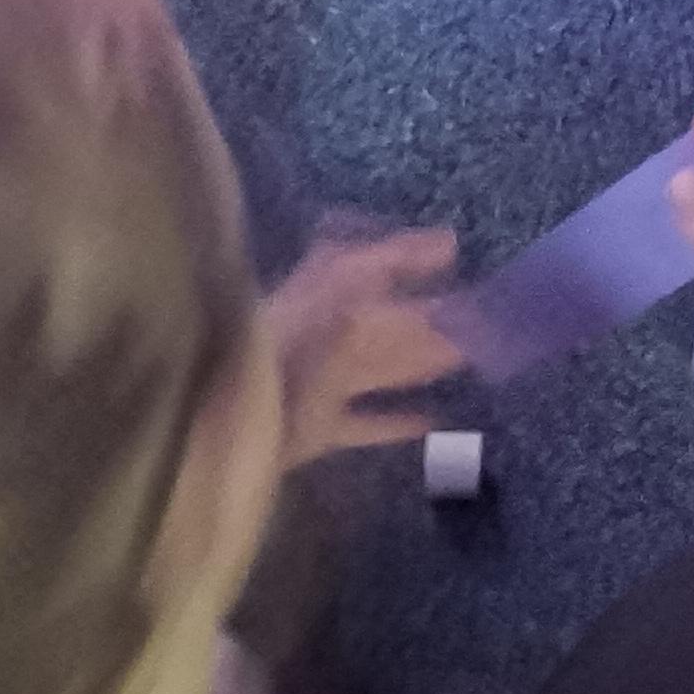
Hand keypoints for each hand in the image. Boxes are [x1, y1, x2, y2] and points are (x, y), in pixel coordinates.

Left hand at [265, 226, 463, 467]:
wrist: (214, 449)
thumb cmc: (269, 372)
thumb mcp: (324, 319)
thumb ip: (379, 285)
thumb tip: (442, 245)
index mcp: (310, 304)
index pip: (366, 267)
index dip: (406, 254)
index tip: (453, 249)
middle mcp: (311, 337)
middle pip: (378, 321)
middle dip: (426, 317)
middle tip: (479, 319)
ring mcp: (311, 385)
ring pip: (375, 368)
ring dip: (418, 361)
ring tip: (465, 358)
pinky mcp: (311, 431)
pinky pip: (361, 421)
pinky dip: (394, 419)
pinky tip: (431, 420)